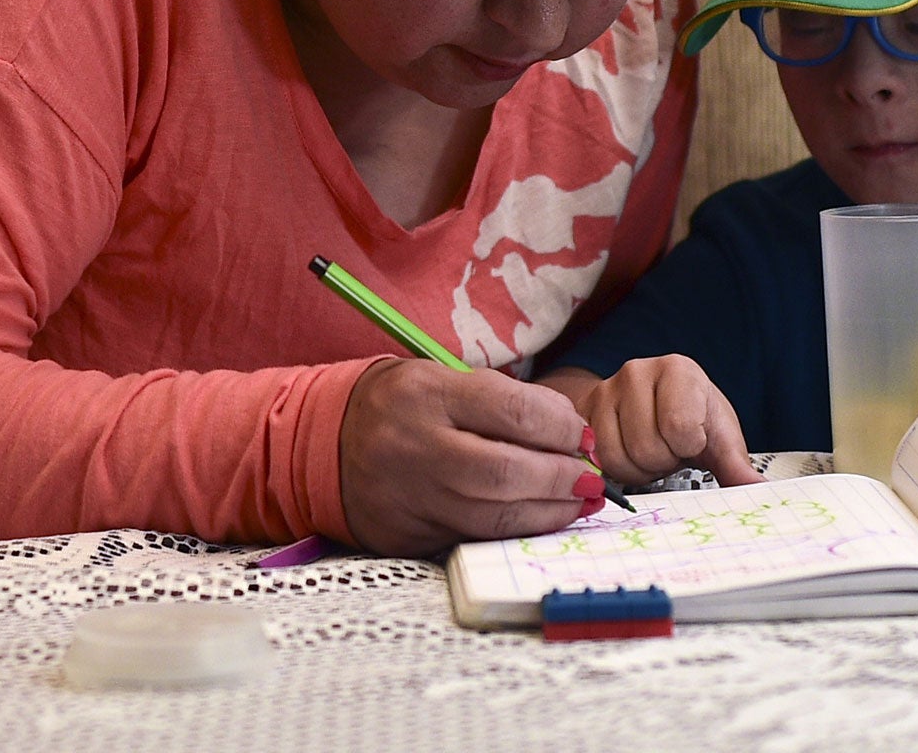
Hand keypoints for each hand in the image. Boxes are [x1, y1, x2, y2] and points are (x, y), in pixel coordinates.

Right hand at [339, 358, 601, 554]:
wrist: (325, 441)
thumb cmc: (404, 405)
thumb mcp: (443, 380)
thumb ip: (504, 401)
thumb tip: (573, 433)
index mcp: (427, 393)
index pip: (512, 411)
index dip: (561, 427)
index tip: (584, 436)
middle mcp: (415, 446)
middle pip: (504, 472)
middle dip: (560, 478)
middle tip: (592, 479)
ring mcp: (408, 497)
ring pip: (492, 516)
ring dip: (549, 512)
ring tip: (580, 502)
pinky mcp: (405, 535)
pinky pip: (472, 537)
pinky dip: (516, 530)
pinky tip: (543, 518)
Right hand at [543, 359, 762, 487]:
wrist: (654, 405)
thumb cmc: (694, 419)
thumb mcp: (721, 439)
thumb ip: (738, 468)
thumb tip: (761, 494)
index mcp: (679, 370)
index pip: (680, 426)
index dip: (690, 447)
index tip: (693, 438)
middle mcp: (638, 371)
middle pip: (647, 447)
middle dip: (664, 461)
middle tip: (670, 448)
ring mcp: (605, 389)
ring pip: (618, 457)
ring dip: (639, 468)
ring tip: (652, 449)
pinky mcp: (583, 412)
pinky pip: (596, 460)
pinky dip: (616, 469)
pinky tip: (630, 452)